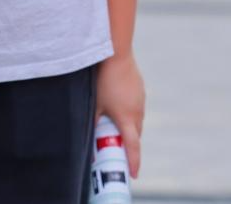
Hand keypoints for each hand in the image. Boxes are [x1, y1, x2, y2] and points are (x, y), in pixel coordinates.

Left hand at [95, 53, 144, 176]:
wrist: (116, 54)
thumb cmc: (102, 80)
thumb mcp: (94, 104)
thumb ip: (93, 124)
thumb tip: (90, 140)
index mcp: (127, 119)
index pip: (133, 146)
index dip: (133, 162)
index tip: (133, 175)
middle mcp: (137, 112)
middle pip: (135, 135)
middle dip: (129, 145)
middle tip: (119, 151)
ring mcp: (141, 100)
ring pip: (137, 121)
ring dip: (130, 128)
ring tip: (117, 126)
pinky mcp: (141, 90)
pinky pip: (137, 107)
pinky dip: (130, 113)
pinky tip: (119, 104)